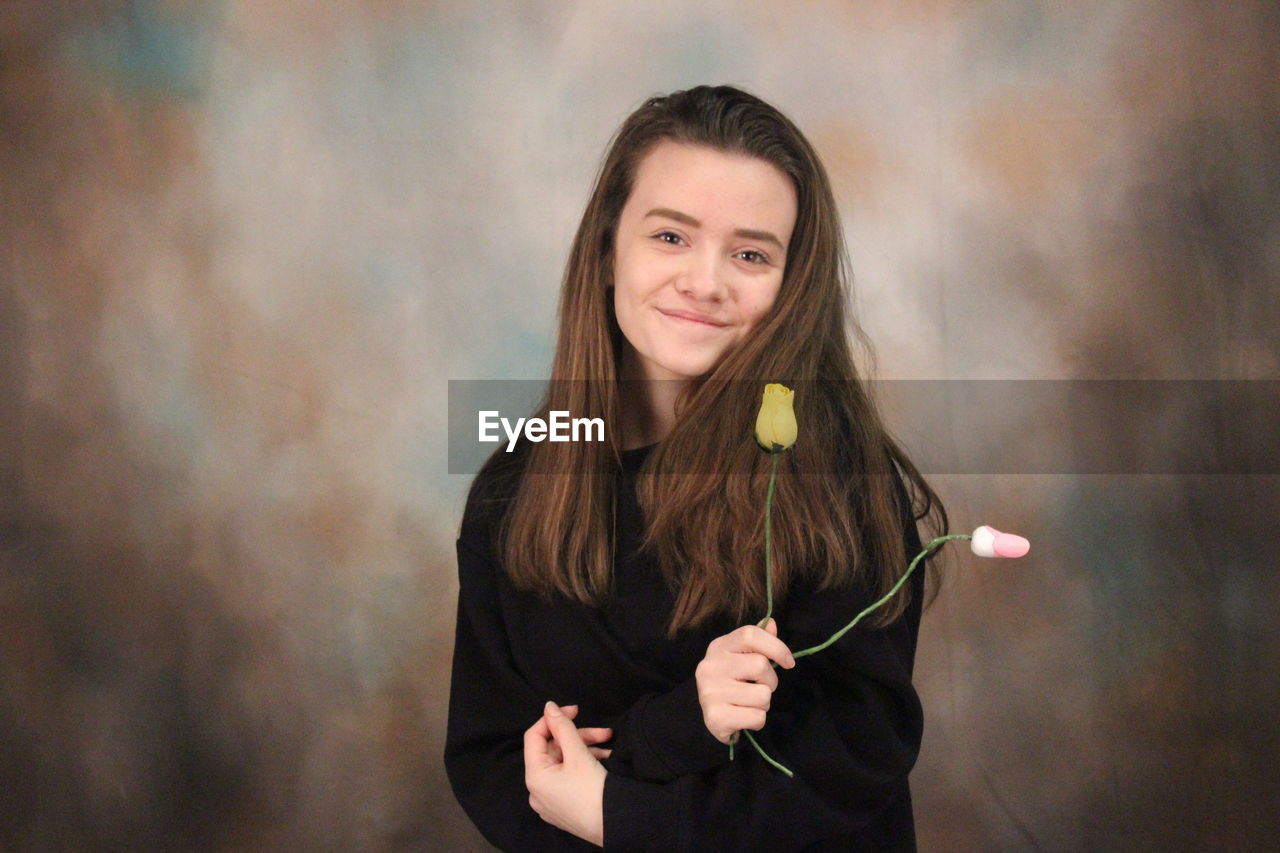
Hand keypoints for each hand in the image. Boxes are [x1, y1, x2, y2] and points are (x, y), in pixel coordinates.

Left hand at [524, 701, 607, 846]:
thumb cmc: (593, 791)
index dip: (553, 719)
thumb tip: (549, 706)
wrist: (617, 826)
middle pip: (553, 750)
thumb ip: (562, 726)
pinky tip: (604, 761)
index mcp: (534, 777)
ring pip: (563, 764)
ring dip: (586, 751)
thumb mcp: (578, 753)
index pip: (534, 737)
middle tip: (604, 732)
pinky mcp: (563, 808)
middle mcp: (537, 791)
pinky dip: (584, 767)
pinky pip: (568, 779)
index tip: (575, 710)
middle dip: (579, 737)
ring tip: (609, 748)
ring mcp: (550, 802)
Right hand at [695, 617, 795, 743]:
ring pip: (762, 695)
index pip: (750, 634)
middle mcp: (710, 667)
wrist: (714, 717)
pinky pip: (757, 717)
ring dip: (764, 703)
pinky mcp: (715, 717)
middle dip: (770, 681)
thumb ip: (758, 641)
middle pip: (760, 665)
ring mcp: (710, 692)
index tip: (788, 662)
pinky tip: (744, 717)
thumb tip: (771, 623)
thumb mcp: (742, 657)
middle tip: (760, 688)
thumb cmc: (732, 682)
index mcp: (718, 647)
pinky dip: (758, 721)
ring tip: (749, 703)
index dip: (776, 646)